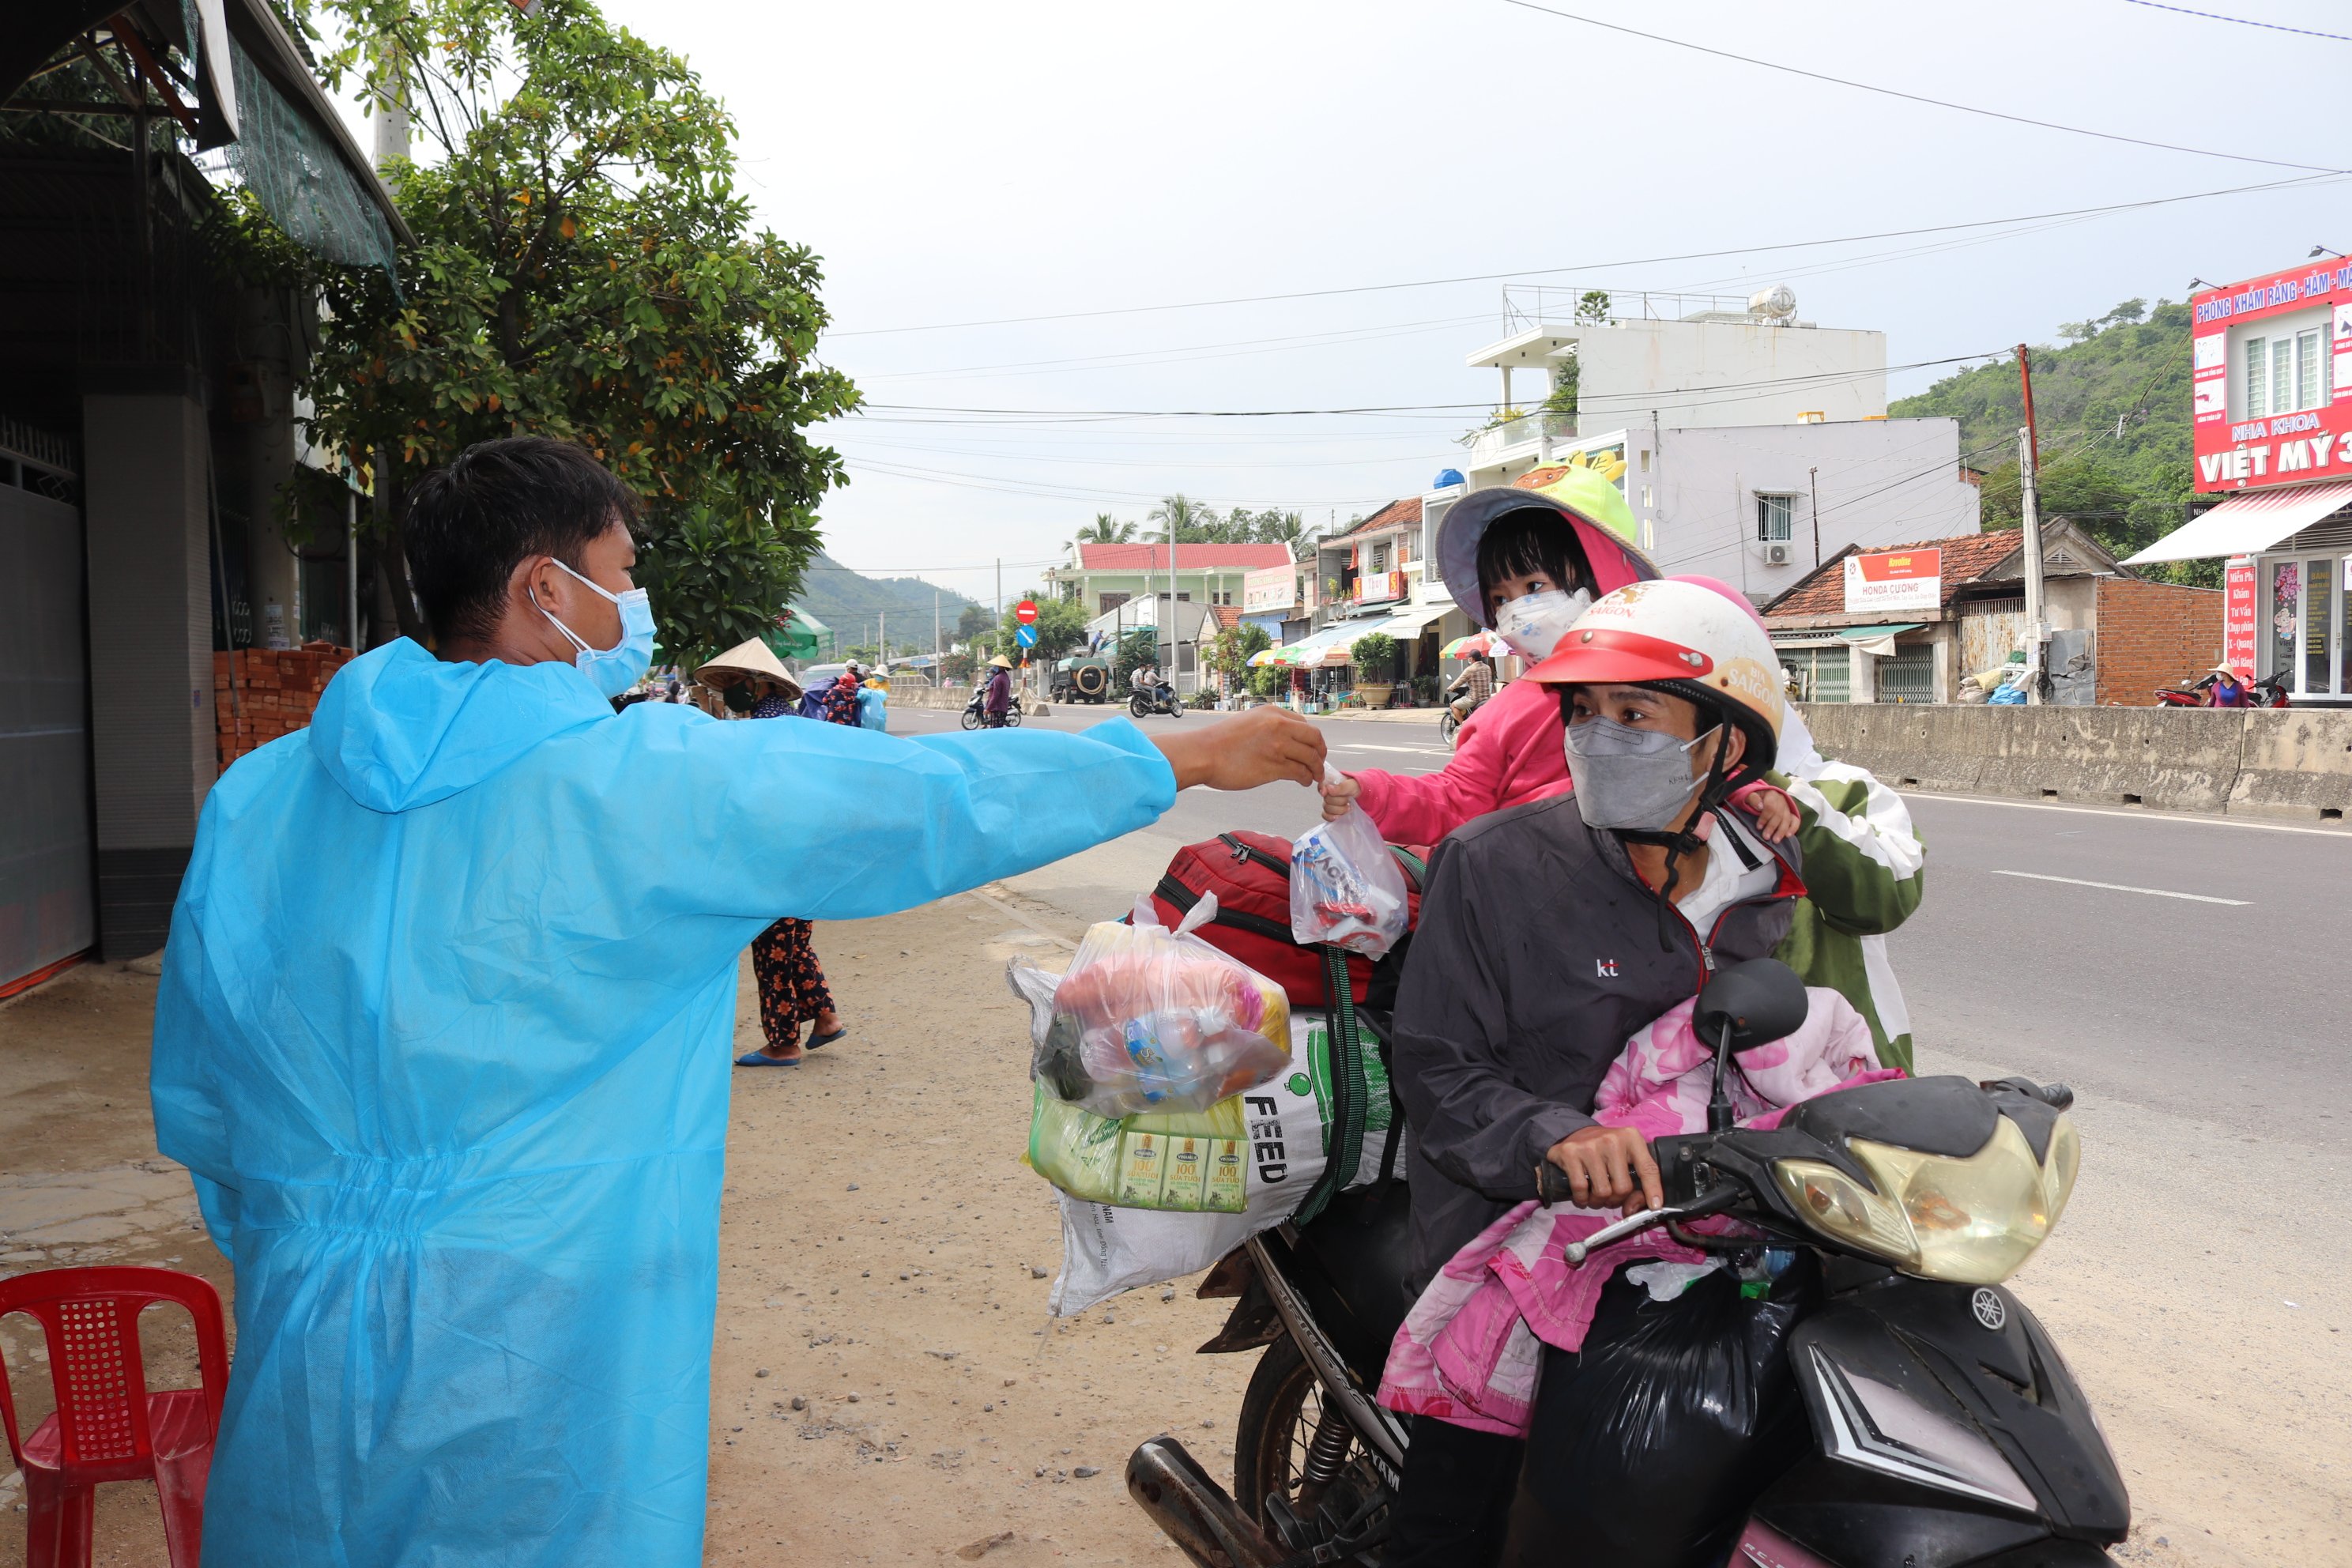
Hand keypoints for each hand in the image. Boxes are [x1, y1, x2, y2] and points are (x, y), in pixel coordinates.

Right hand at [1153, 706, 1325, 791]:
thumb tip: (1285, 740)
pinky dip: (1306, 779)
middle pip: (1315, 739)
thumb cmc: (1220, 742)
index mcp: (1272, 713)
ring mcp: (1278, 746)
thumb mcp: (1249, 722)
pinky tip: (1303, 782)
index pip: (1305, 725)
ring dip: (1316, 770)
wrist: (1202, 753)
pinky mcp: (1274, 766)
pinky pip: (1300, 773)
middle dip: (1321, 753)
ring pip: (1311, 758)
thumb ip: (1269, 727)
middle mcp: (1278, 726)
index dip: (1313, 739)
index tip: (1313, 750)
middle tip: (1320, 764)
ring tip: (1314, 777)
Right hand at [1321, 771, 1361, 820]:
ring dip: (1339, 809)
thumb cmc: (1356, 788)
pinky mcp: (1331, 812)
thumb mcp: (1352, 785)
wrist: (1363, 797)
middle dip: (1339, 801)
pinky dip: (1332, 817)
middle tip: (1348, 799)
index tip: (1325, 792)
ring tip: (1348, 807)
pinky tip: (1340, 815)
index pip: (1321, 785)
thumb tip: (1329, 789)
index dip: (1322, 789)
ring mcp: (1329, 803)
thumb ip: (1342, 787)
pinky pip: (1325, 816)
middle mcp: (1328, 793)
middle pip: (1326, 799)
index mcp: (1331, 782)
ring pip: (1327, 808)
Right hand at [1544, 1124, 1661, 1213]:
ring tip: (1595, 1194)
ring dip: (1598, 1201)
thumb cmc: (1605, 1150)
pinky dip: (1582, 1198)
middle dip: (1616, 1199)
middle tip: (1610, 1196)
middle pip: (1622, 1187)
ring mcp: (1589, 1145)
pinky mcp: (1570, 1152)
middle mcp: (1612, 1139)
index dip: (1653, 1190)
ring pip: (1602, 1192)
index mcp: (1631, 1138)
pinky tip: (1582, 1194)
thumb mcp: (1626, 1158)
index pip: (1648, 1169)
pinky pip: (1580, 1188)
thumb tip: (1632, 1209)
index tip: (1655, 1206)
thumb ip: (1636, 1183)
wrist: (1574, 1133)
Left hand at [1741, 786, 1800, 843]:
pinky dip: (1793, 828)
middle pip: (1779, 814)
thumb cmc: (1754, 798)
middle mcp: (1782, 799)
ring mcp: (1787, 806)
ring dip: (1781, 831)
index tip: (1759, 827)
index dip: (1764, 818)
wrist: (1760, 796)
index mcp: (1772, 794)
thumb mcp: (1749, 796)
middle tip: (1766, 837)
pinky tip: (1788, 835)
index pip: (1770, 807)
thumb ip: (1753, 799)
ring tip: (1776, 840)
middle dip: (1772, 827)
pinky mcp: (1791, 813)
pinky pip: (1795, 820)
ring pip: (1787, 819)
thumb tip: (1760, 807)